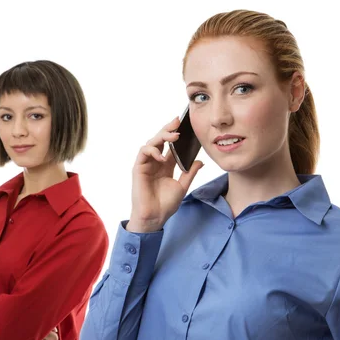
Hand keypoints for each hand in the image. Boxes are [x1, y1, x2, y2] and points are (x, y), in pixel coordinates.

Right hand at [128, 117, 203, 232]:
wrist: (155, 217)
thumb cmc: (166, 204)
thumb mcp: (182, 186)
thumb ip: (189, 173)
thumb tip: (200, 161)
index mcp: (166, 165)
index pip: (171, 146)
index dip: (176, 134)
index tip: (185, 125)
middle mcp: (156, 162)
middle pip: (160, 140)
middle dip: (168, 129)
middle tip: (177, 122)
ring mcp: (147, 164)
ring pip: (151, 143)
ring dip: (161, 137)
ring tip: (174, 137)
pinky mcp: (138, 168)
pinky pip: (143, 152)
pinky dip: (153, 151)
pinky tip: (162, 156)